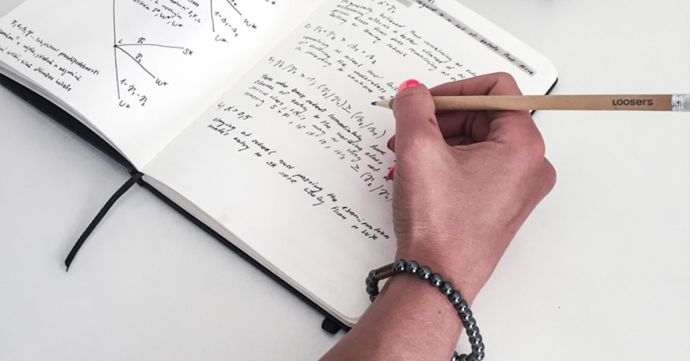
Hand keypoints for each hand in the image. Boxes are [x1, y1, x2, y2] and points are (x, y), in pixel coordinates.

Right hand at [389, 73, 555, 301]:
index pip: (496, 88)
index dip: (454, 88)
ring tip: (405, 156)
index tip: (425, 102)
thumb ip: (414, 107)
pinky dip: (445, 161)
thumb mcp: (418, 150)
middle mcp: (530, 165)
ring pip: (476, 140)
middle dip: (440, 119)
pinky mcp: (500, 202)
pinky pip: (475, 165)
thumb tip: (413, 91)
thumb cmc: (440, 226)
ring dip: (438, 140)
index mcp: (524, 146)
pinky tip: (418, 173)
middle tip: (408, 131)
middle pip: (484, 114)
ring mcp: (517, 186)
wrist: (437, 278)